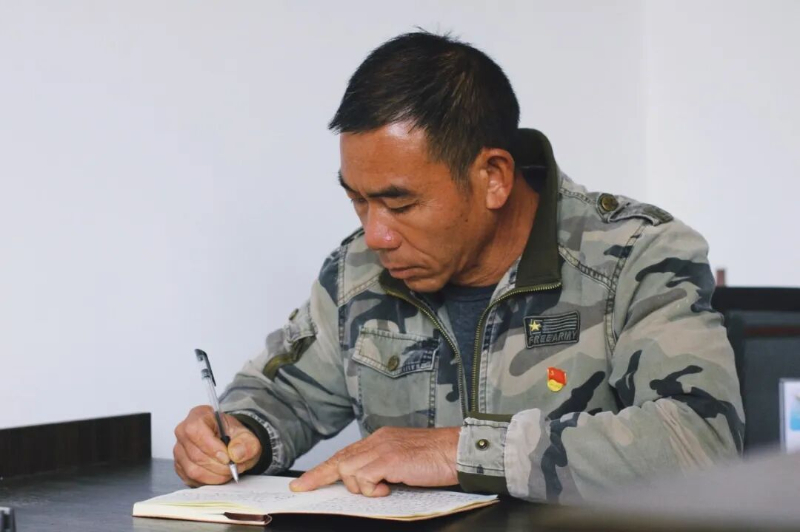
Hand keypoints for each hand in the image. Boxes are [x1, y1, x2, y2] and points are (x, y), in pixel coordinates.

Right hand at [173, 405, 261, 486]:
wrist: (233, 445)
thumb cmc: (235, 436)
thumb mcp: (248, 436)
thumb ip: (245, 443)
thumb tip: (235, 454)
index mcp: (199, 415)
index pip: (195, 431)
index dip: (211, 447)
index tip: (227, 458)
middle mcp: (184, 431)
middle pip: (195, 454)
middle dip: (218, 466)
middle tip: (233, 467)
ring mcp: (180, 449)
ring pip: (192, 469)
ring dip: (214, 475)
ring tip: (228, 471)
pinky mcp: (180, 466)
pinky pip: (191, 479)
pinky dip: (208, 481)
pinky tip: (219, 474)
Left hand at [289, 426, 459, 496]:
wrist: (458, 451)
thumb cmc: (437, 459)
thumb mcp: (404, 461)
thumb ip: (384, 468)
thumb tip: (369, 484)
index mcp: (381, 438)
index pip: (345, 454)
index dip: (323, 469)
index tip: (304, 481)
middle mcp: (378, 439)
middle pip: (339, 460)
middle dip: (318, 477)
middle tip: (302, 488)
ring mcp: (383, 448)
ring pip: (348, 470)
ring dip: (360, 487)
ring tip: (382, 489)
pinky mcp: (390, 459)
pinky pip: (364, 477)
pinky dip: (371, 488)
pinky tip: (388, 488)